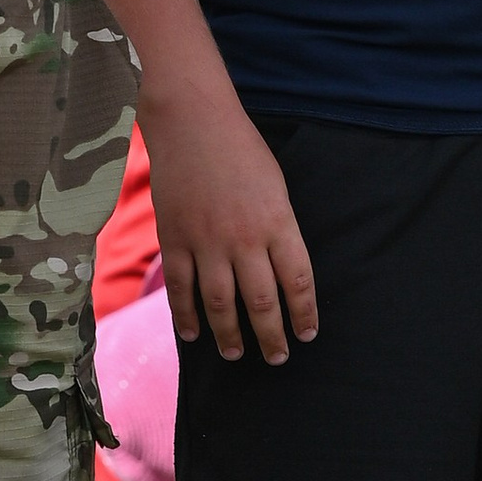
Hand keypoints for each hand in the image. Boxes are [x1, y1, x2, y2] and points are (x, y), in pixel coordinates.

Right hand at [147, 95, 318, 363]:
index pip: (297, 282)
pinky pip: (180, 288)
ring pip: (220, 303)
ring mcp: (206, 241)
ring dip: (229, 335)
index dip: (303, 313)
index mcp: (277, 222)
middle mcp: (244, 238)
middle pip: (261, 301)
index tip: (306, 334)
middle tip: (277, 358)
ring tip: (235, 355)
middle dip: (271, 336)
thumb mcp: (276, 187)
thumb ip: (279, 229)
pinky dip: (186, 315)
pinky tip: (193, 335)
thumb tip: (280, 272)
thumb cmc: (242, 150)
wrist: (193, 123)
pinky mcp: (175, 238)